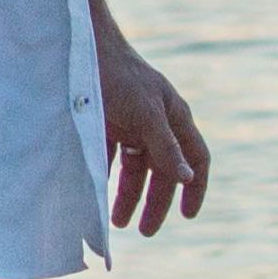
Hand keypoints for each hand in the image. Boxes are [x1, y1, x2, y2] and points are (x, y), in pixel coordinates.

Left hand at [104, 39, 211, 236]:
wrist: (81, 47)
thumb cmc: (119, 75)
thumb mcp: (145, 114)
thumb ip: (165, 147)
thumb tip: (186, 178)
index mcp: (174, 117)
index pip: (196, 159)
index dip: (195, 188)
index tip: (188, 216)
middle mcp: (156, 122)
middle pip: (163, 170)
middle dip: (156, 202)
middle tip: (144, 231)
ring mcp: (131, 122)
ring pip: (136, 167)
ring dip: (129, 194)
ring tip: (116, 221)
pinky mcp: (106, 122)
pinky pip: (110, 157)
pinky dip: (106, 177)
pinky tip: (96, 194)